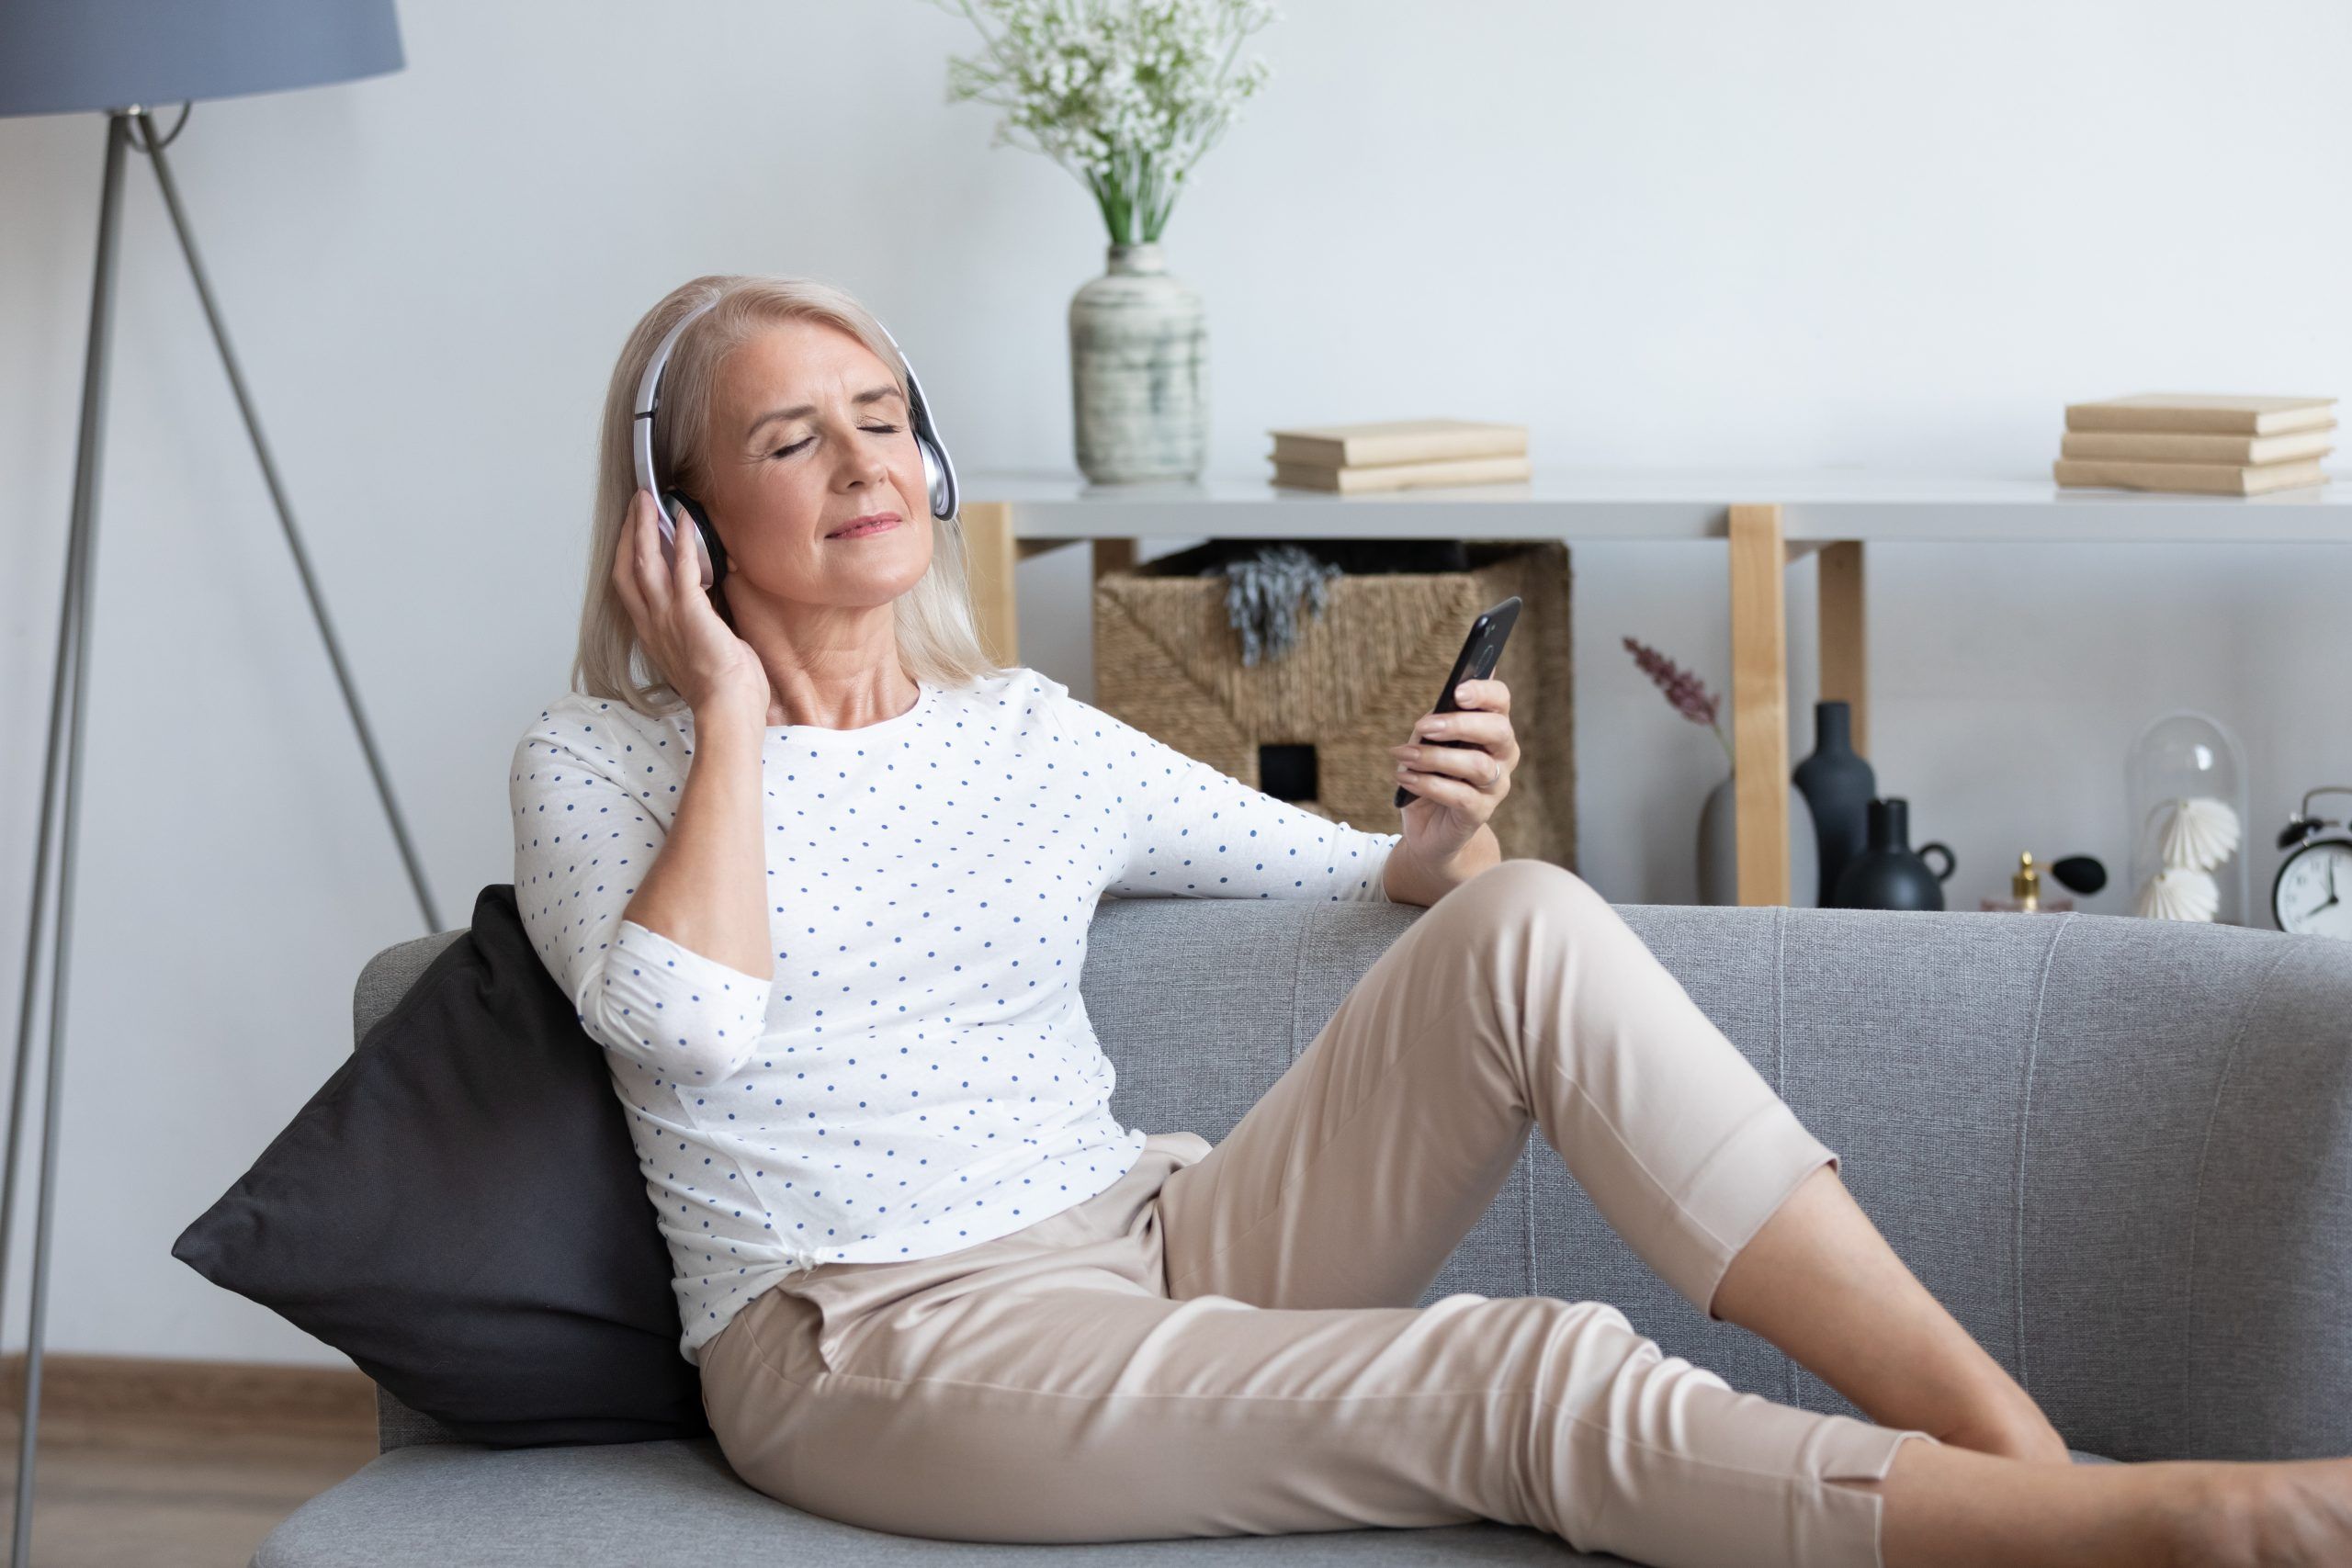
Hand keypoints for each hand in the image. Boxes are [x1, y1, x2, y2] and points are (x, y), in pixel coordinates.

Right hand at [610, 488, 768, 719]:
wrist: (727, 709)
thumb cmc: (722, 693)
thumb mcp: (700, 655)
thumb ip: (696, 630)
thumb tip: (708, 614)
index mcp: (652, 634)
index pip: (628, 587)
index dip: (628, 555)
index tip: (634, 532)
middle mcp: (652, 622)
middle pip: (628, 566)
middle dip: (631, 531)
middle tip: (637, 504)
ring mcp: (667, 616)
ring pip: (646, 560)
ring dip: (647, 526)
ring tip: (650, 500)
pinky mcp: (689, 611)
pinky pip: (683, 566)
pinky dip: (683, 540)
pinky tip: (684, 518)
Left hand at [1390, 677, 1517, 867]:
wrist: (1428, 827)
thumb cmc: (1431, 776)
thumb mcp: (1427, 744)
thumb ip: (1434, 726)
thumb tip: (1435, 712)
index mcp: (1492, 729)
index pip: (1501, 701)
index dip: (1484, 692)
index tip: (1458, 691)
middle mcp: (1503, 755)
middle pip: (1498, 730)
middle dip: (1460, 724)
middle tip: (1423, 726)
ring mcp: (1496, 786)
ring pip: (1478, 765)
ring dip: (1435, 757)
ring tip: (1405, 756)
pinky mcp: (1480, 813)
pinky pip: (1460, 796)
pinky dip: (1429, 784)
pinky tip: (1406, 777)